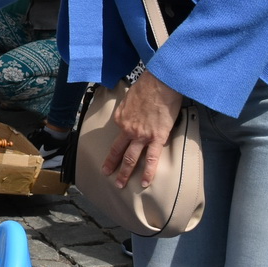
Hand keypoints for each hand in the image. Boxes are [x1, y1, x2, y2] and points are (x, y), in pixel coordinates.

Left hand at [100, 70, 184, 188]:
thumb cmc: (148, 84)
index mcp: (120, 117)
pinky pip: (151, 159)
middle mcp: (127, 129)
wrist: (160, 82)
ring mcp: (141, 135)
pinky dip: (148, 172)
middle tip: (106, 173)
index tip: (124, 140)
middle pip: (118, 150)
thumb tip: (135, 109)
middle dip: (111, 163)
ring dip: (125, 173)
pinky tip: (146, 183)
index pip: (119, 131)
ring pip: (130, 158)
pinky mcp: (156, 138)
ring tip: (120, 184)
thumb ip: (130, 106)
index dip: (122, 136)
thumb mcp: (131, 95)